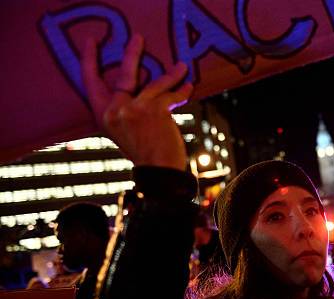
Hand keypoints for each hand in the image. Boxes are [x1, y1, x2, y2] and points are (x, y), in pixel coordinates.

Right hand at [82, 34, 192, 170]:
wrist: (158, 171)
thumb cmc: (144, 153)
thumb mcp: (123, 131)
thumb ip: (125, 110)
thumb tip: (140, 87)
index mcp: (103, 115)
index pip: (90, 82)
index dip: (89, 60)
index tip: (92, 42)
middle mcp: (115, 109)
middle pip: (124, 74)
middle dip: (132, 53)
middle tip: (138, 38)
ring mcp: (135, 108)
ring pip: (155, 82)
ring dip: (172, 74)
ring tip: (182, 66)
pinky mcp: (155, 109)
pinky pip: (171, 94)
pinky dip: (182, 91)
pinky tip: (189, 87)